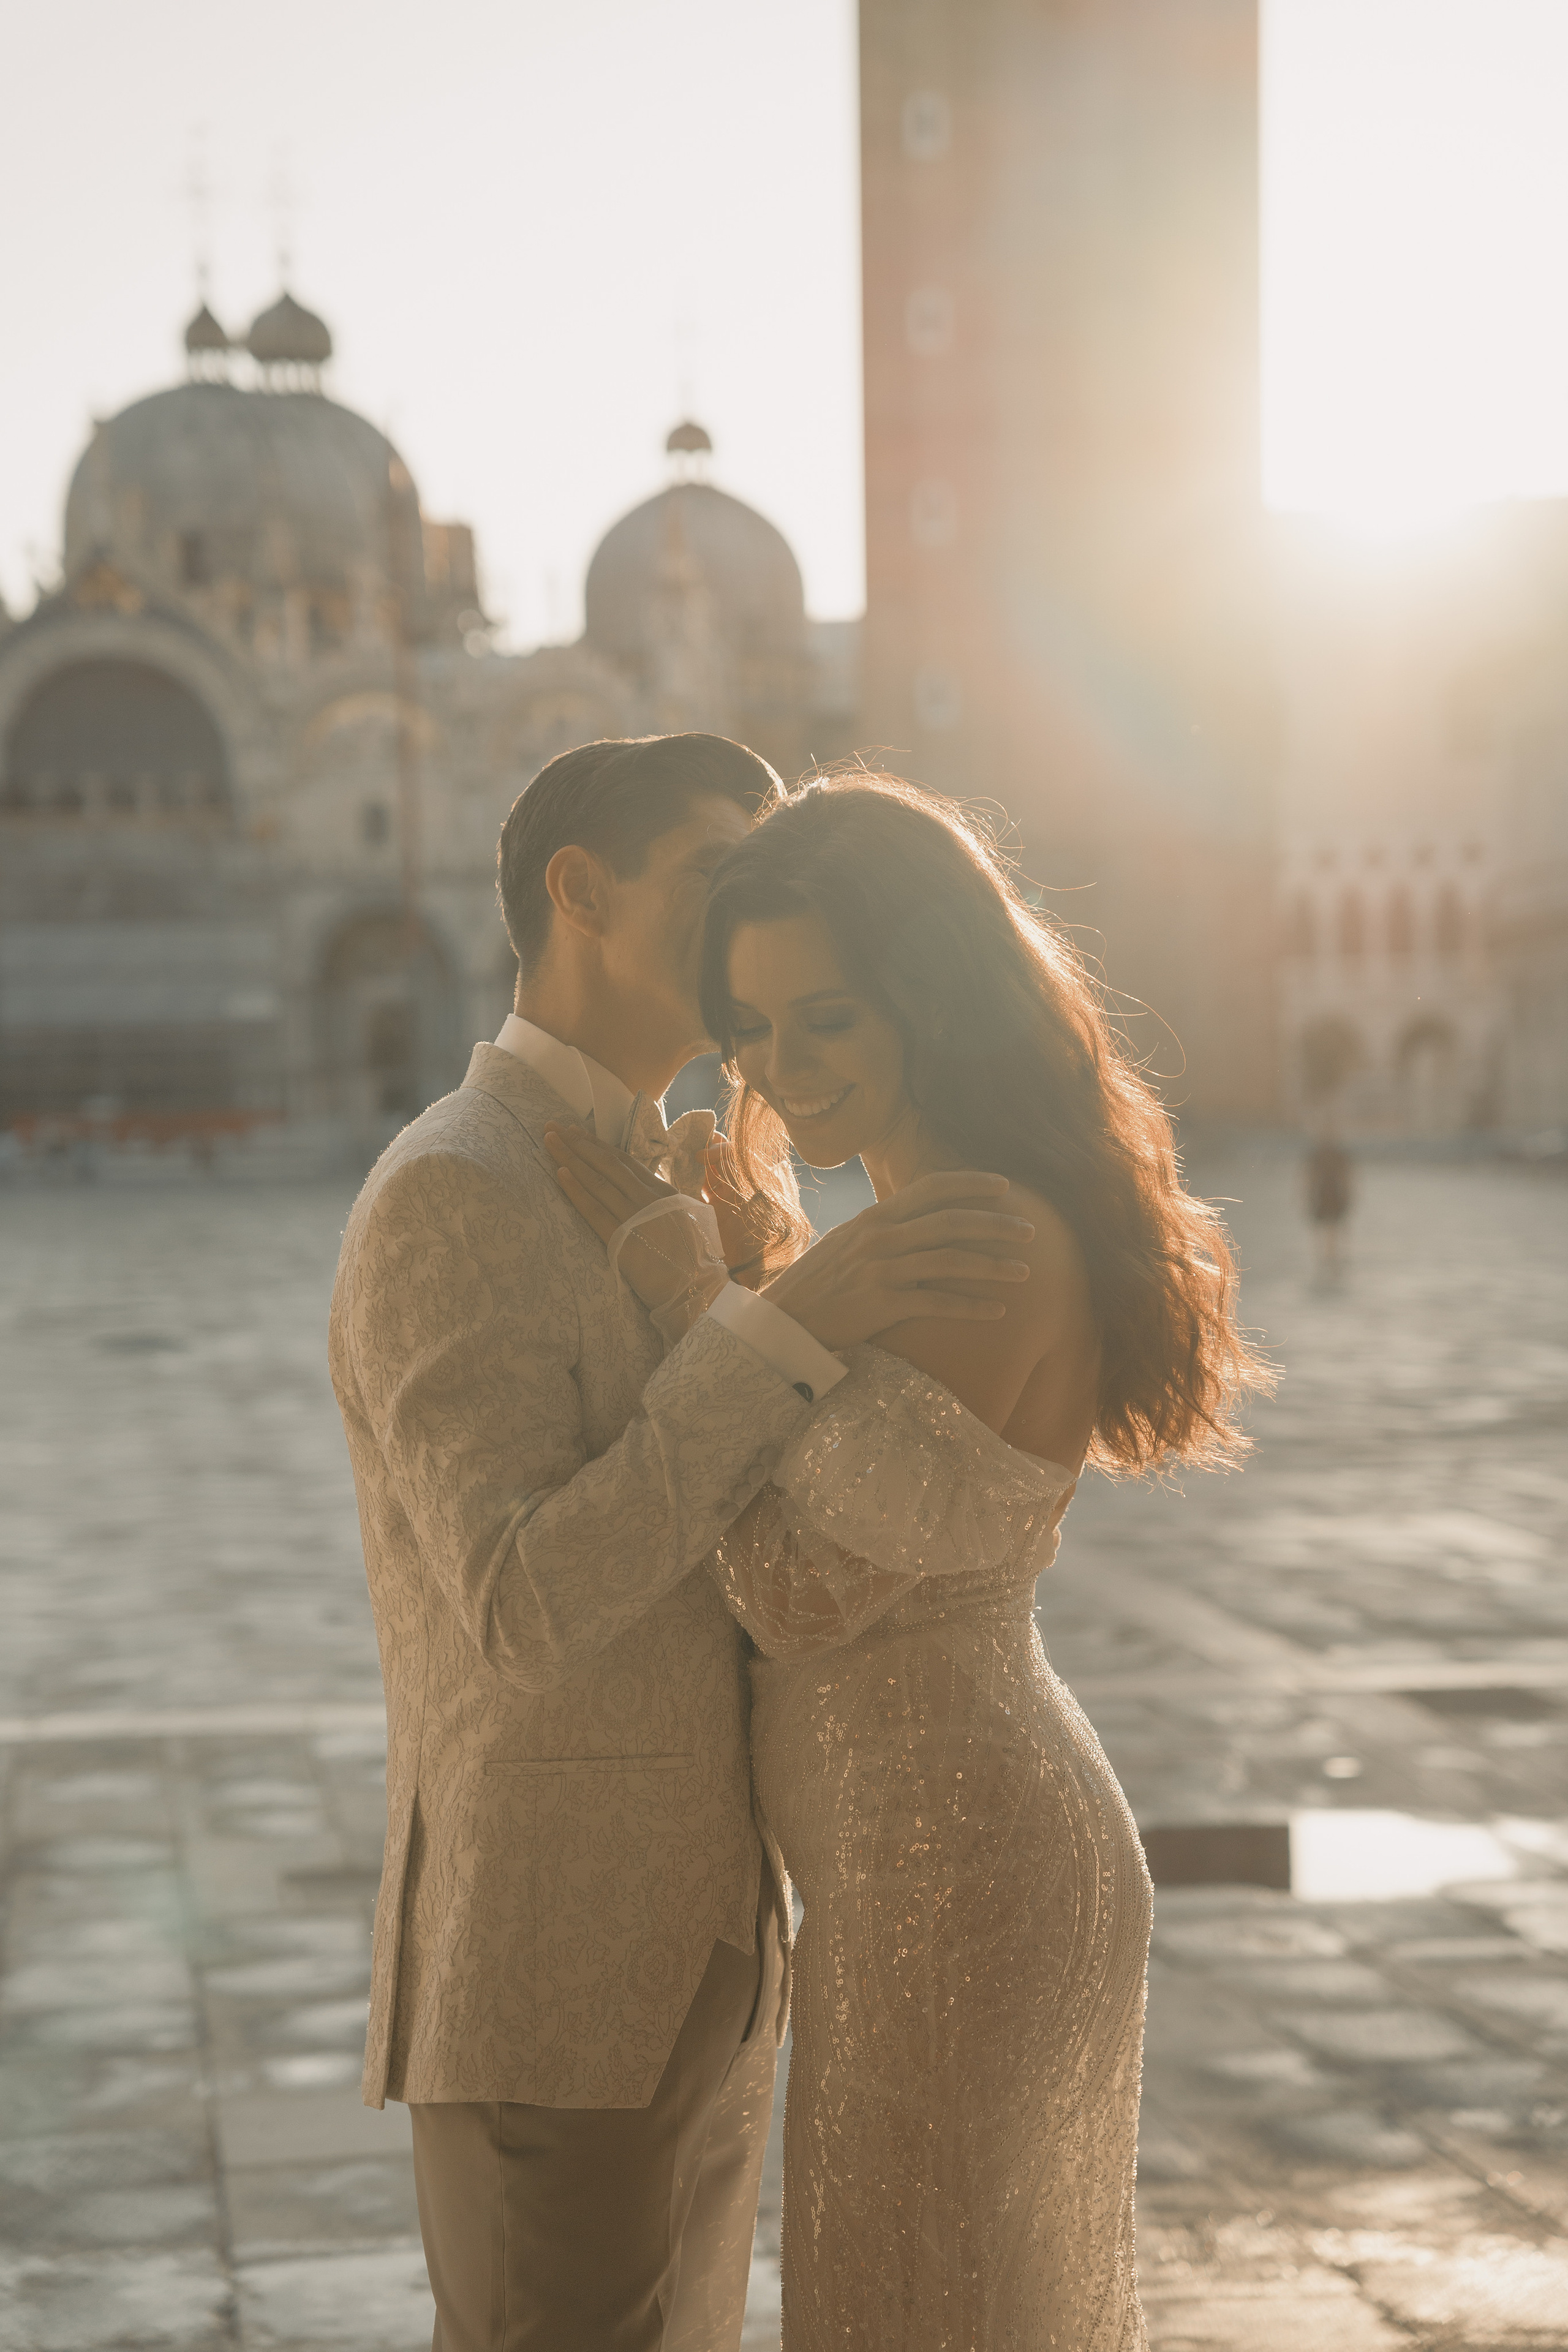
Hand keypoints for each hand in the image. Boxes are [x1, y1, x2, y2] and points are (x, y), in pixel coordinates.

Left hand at [544, 1125, 727, 1339]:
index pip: (625, 1162)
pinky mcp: (623, 1239)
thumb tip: (651, 1197)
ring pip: (597, 1180)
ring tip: (550, 1140)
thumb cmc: (695, 1262)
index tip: (578, 1132)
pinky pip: (594, 1210)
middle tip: (554, 1126)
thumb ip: (666, 1206)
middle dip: (578, 1143)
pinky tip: (559, 1172)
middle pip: (607, 1164)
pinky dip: (575, 1190)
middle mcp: (649, 1198)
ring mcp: (636, 1216)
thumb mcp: (686, 1222)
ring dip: (571, 1157)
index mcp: (664, 1192)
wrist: (700, 1291)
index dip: (599, 1145)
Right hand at [760, 1172, 1033, 1351]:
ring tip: (1025, 1271)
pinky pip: (938, 1303)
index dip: (970, 1184)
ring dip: (993, 1265)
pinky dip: (972, 1306)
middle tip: (1030, 1229)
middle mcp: (879, 1237)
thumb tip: (917, 1220)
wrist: (784, 1321)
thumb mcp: (847, 1243)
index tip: (1004, 1186)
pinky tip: (999, 1310)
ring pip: (950, 1261)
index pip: (930, 1187)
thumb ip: (883, 1229)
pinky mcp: (882, 1304)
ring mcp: (881, 1270)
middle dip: (995, 1224)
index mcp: (874, 1217)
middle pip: (950, 1221)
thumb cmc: (818, 1283)